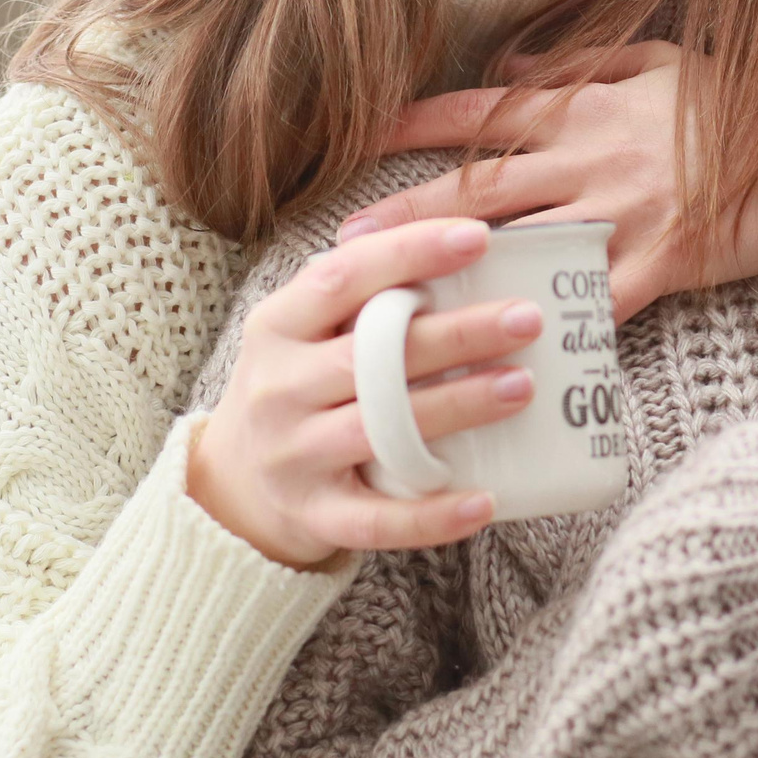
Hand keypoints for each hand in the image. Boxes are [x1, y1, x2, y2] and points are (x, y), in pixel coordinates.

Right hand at [185, 219, 539, 567]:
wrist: (231, 488)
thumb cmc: (294, 388)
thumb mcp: (302, 332)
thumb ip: (359, 295)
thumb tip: (461, 242)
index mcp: (278, 326)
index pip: (342, 277)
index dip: (408, 253)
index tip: (476, 236)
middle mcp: (280, 387)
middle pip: (372, 356)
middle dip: (456, 334)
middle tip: (527, 318)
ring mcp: (294, 456)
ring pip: (382, 429)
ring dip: (457, 406)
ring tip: (522, 385)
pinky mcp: (315, 516)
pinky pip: (379, 520)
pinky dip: (433, 514)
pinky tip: (486, 499)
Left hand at [335, 43, 757, 321]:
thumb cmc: (738, 100)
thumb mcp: (656, 58)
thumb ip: (579, 62)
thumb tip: (509, 65)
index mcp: (584, 107)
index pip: (482, 113)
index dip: (417, 126)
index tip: (361, 141)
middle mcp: (589, 161)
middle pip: (478, 192)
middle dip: (407, 218)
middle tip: (346, 247)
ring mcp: (621, 217)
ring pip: (520, 253)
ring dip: (458, 282)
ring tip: (403, 312)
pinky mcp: (656, 266)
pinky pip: (590, 306)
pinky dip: (545, 334)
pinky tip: (503, 363)